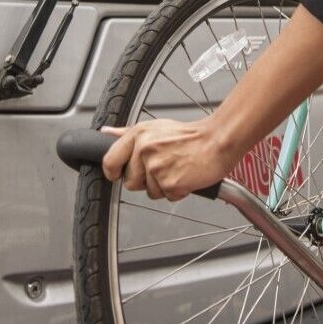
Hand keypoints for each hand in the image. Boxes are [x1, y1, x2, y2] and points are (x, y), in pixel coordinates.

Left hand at [102, 119, 233, 201]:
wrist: (217, 141)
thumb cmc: (189, 136)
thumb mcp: (154, 127)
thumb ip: (126, 133)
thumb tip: (105, 133)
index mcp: (138, 135)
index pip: (110, 160)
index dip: (113, 172)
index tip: (118, 174)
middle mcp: (145, 150)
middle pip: (130, 182)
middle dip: (146, 180)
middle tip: (164, 166)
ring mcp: (157, 168)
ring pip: (150, 192)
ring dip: (163, 186)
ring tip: (177, 169)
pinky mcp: (171, 183)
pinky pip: (167, 196)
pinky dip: (177, 191)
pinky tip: (184, 176)